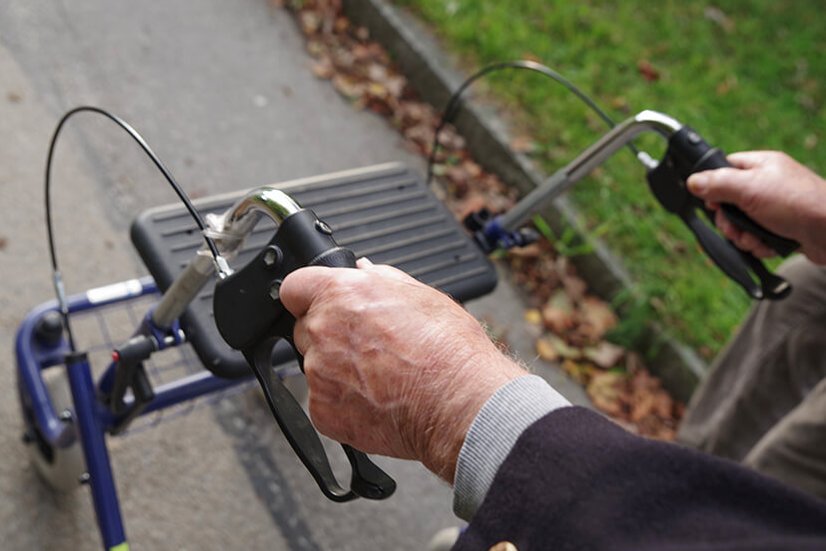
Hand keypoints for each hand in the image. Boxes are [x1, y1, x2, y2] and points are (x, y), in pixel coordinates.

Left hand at [280, 259, 524, 482]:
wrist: (459, 402)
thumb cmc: (448, 349)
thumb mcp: (422, 295)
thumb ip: (382, 279)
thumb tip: (364, 270)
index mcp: (341, 294)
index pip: (295, 286)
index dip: (309, 295)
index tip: (321, 304)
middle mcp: (322, 330)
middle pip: (306, 329)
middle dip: (329, 335)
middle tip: (369, 347)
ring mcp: (318, 373)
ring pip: (316, 368)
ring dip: (337, 371)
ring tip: (381, 377)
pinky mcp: (322, 411)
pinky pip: (324, 402)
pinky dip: (344, 403)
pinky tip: (377, 400)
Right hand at [687, 151, 825, 263]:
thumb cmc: (798, 204)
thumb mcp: (750, 189)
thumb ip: (718, 183)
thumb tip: (692, 181)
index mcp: (761, 166)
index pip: (723, 170)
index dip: (713, 188)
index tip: (714, 202)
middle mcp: (766, 185)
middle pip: (728, 204)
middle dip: (729, 222)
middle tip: (737, 227)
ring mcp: (773, 209)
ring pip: (740, 225)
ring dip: (743, 237)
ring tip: (756, 238)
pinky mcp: (780, 229)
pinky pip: (755, 239)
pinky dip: (758, 245)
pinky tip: (769, 245)